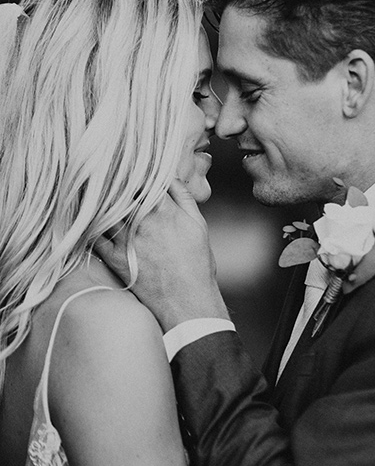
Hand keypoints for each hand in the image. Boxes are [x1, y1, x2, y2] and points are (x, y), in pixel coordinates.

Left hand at [95, 179, 228, 329]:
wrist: (187, 302)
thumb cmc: (197, 263)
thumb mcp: (198, 225)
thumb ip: (183, 197)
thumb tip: (170, 175)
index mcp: (164, 210)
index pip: (142, 178)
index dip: (132, 169)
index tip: (124, 164)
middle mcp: (143, 221)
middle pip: (120, 192)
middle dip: (111, 180)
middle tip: (101, 170)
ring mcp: (127, 240)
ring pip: (105, 210)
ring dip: (97, 199)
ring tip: (88, 188)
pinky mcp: (115, 259)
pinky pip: (94, 236)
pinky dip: (88, 224)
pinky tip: (84, 216)